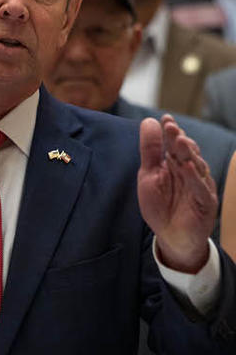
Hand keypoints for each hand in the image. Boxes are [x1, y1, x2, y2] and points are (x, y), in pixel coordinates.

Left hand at [137, 115, 216, 272]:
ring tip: (180, 141)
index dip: (171, 132)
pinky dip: (195, 178)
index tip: (165, 118)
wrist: (171, 236)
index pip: (174, 144)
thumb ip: (150, 150)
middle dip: (179, 139)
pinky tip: (188, 167)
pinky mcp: (205, 203)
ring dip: (189, 154)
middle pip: (186, 152)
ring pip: (197, 167)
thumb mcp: (149, 175)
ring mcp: (200, 186)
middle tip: (171, 127)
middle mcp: (190, 172)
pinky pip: (201, 188)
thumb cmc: (160, 205)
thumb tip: (149, 121)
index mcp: (176, 164)